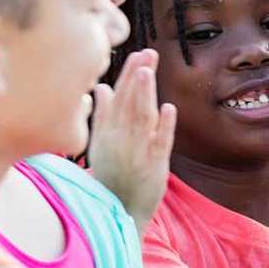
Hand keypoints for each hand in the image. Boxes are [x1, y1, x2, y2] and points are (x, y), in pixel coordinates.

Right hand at [89, 49, 176, 227]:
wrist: (121, 213)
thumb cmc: (111, 176)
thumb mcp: (100, 145)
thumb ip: (103, 116)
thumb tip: (101, 87)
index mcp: (106, 134)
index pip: (118, 99)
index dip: (128, 76)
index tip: (137, 55)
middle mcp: (119, 141)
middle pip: (129, 104)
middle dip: (138, 77)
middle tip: (148, 54)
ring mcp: (137, 153)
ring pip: (141, 119)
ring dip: (145, 95)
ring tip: (149, 71)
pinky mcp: (155, 167)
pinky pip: (159, 143)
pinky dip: (164, 126)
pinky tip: (168, 108)